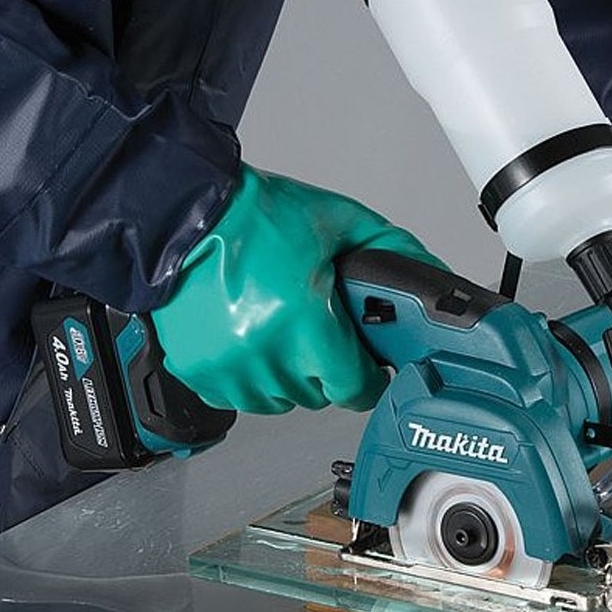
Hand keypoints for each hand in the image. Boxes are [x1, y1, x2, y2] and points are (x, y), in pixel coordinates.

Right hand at [151, 165, 445, 413]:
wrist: (182, 211)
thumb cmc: (255, 216)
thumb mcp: (338, 222)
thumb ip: (391, 252)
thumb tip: (429, 282)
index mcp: (303, 322)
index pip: (354, 388)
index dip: (366, 377)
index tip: (365, 368)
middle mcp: (264, 354)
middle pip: (318, 395)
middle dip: (326, 369)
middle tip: (318, 330)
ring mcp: (228, 368)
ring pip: (279, 401)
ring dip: (287, 375)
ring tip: (280, 329)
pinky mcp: (197, 371)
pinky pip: (239, 396)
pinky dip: (249, 376)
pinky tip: (248, 338)